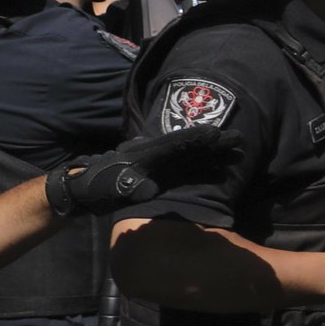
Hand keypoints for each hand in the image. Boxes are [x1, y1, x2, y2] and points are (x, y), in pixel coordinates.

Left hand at [46, 127, 246, 217]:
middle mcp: (156, 156)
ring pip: (192, 158)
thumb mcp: (111, 188)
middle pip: (190, 148)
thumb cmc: (97, 187)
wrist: (84, 190)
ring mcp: (160, 166)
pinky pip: (188, 171)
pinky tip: (220, 173)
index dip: (198, 139)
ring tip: (237, 156)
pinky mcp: (161, 176)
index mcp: (146, 155)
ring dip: (214, 157)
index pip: (177, 144)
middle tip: (240, 140)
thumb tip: (146, 191)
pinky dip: (205, 170)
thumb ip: (130, 189)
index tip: (219, 135)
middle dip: (215, 144)